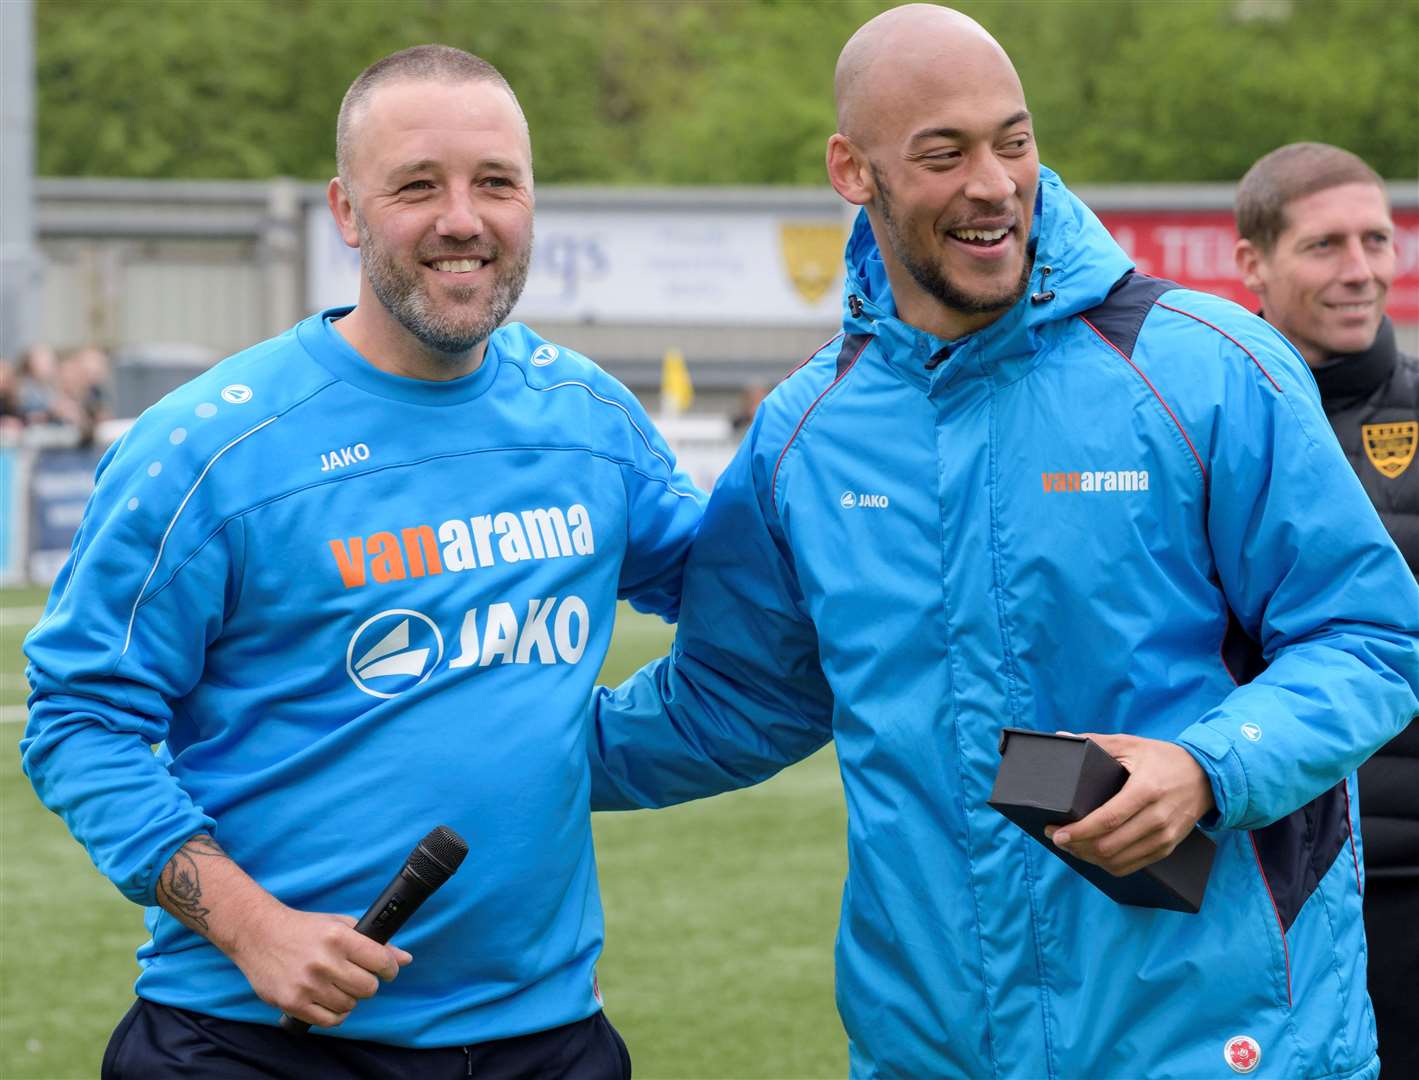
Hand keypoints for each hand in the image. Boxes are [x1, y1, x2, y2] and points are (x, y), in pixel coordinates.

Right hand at [154, 836, 411, 1027]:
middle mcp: (324, 962)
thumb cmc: (304, 928)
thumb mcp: (340, 925)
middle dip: (368, 984)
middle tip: (357, 977)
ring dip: (348, 998)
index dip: (389, 969)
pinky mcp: (292, 1002)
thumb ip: (373, 942)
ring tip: (337, 985)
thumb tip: (405, 959)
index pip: (381, 962)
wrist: (258, 934)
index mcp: (339, 938)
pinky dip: (334, 1014)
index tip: (386, 971)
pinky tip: (328, 1000)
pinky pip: (329, 1021)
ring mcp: (307, 984)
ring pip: (349, 1006)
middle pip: (368, 988)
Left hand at [1044, 733, 1214, 876]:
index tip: (1056, 833)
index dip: (1079, 831)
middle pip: (1110, 845)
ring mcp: (1164, 836)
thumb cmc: (1162, 758)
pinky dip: (1108, 865)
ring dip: (1090, 858)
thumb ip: (1096, 741)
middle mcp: (1157, 817)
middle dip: (1077, 846)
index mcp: (1145, 790)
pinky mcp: (1167, 847)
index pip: (1107, 820)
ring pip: (1119, 860)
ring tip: (1071, 847)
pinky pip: (1132, 866)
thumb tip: (1061, 736)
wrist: (1206, 776)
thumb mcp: (1131, 744)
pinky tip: (1093, 855)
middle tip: (1057, 838)